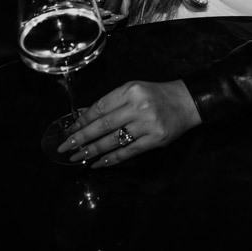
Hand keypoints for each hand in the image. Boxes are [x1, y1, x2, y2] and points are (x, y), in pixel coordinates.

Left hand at [59, 80, 202, 167]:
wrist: (187, 102)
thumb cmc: (157, 95)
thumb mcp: (134, 89)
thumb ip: (113, 102)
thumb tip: (86, 119)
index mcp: (130, 90)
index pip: (100, 107)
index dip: (82, 120)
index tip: (70, 130)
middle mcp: (138, 106)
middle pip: (103, 125)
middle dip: (81, 137)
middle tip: (65, 147)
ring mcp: (147, 124)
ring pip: (113, 141)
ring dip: (92, 150)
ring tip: (77, 157)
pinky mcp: (155, 139)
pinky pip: (128, 152)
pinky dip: (111, 159)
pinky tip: (98, 163)